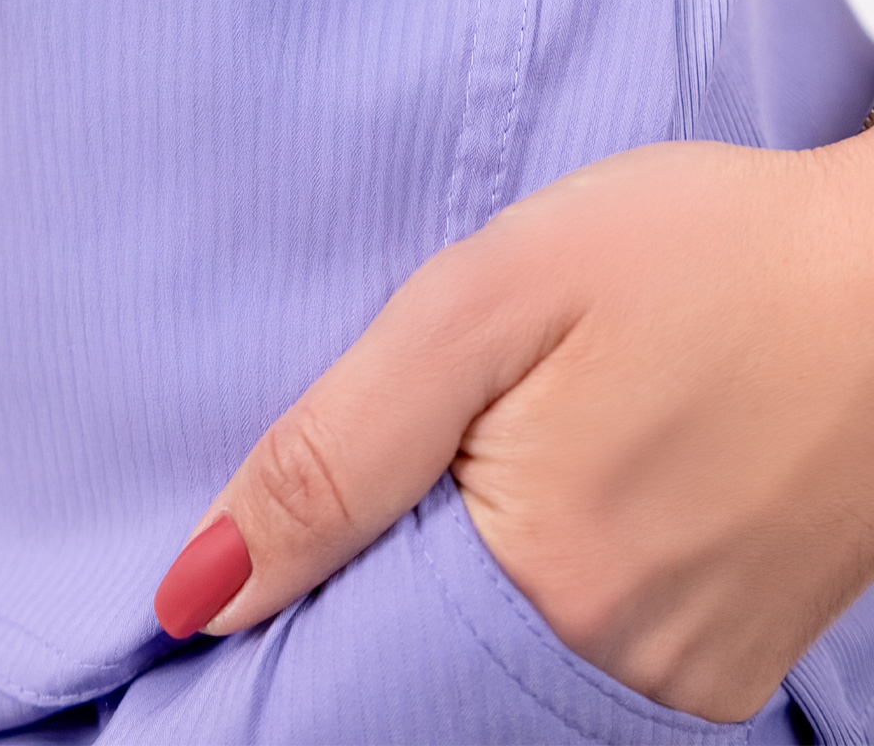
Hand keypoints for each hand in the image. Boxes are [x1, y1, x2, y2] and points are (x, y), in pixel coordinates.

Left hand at [152, 134, 873, 721]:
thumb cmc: (702, 254)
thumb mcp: (490, 302)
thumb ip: (339, 449)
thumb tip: (196, 590)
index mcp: (548, 586)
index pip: (346, 644)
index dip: (306, 572)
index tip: (313, 499)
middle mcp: (624, 670)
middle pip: (427, 656)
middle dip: (391, 565)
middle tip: (442, 435)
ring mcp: (693, 678)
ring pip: (509, 657)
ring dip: (479, 571)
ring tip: (518, 446)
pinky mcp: (737, 659)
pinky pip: (595, 655)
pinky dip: (556, 585)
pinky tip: (582, 484)